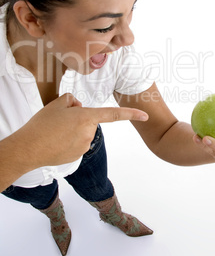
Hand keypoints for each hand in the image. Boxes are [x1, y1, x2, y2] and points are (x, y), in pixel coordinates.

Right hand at [16, 93, 148, 168]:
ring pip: (83, 132)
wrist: (29, 149)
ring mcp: (84, 146)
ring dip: (73, 129)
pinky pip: (77, 143)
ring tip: (55, 131)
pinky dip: (69, 140)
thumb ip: (73, 99)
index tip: (145, 116)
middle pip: (90, 120)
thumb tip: (79, 106)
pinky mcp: (78, 156)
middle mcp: (89, 132)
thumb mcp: (57, 104)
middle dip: (80, 118)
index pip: (114, 114)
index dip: (131, 114)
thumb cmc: (42, 125)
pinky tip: (56, 141)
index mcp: (87, 117)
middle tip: (60, 120)